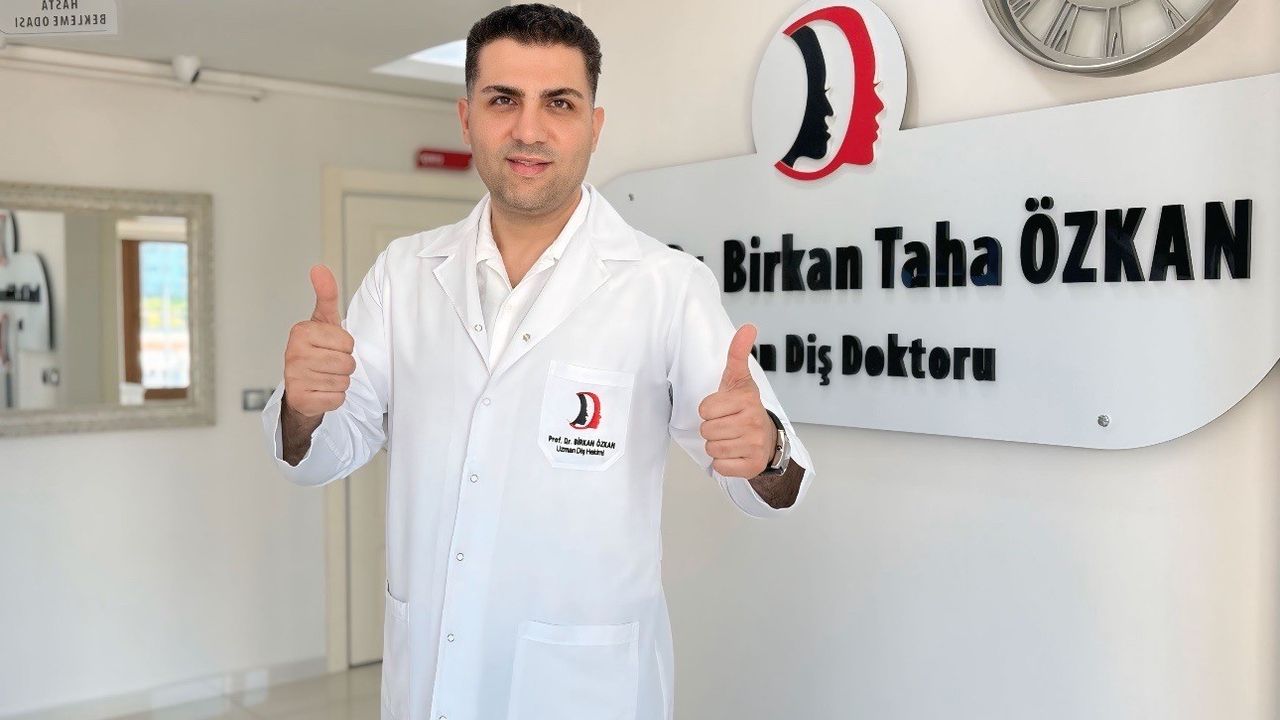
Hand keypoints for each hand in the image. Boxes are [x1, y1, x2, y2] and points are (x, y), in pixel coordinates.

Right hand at [283, 264, 355, 417]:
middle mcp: (293, 353)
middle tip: (328, 364)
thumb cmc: (316, 351)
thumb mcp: (323, 321)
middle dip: (344, 366)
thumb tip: (319, 267)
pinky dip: (334, 398)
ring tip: (324, 377)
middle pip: (347, 363)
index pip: (348, 342)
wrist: (300, 387)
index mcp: (301, 331)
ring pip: (343, 382)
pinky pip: (337, 399)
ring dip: (339, 382)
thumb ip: (326, 295)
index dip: (345, 347)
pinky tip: (320, 391)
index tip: (330, 347)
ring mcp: (295, 377)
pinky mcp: (301, 399)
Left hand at [697, 323, 774, 478]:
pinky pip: (720, 467)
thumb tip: (748, 326)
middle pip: (706, 430)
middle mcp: (753, 421)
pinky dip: (723, 463)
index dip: (709, 409)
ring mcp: (754, 445)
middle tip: (727, 425)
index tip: (724, 408)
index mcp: (746, 399)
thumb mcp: (739, 379)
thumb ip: (738, 354)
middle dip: (712, 428)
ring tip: (731, 438)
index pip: (705, 408)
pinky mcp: (751, 466)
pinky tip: (735, 453)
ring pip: (712, 448)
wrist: (768, 440)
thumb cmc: (745, 408)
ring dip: (717, 445)